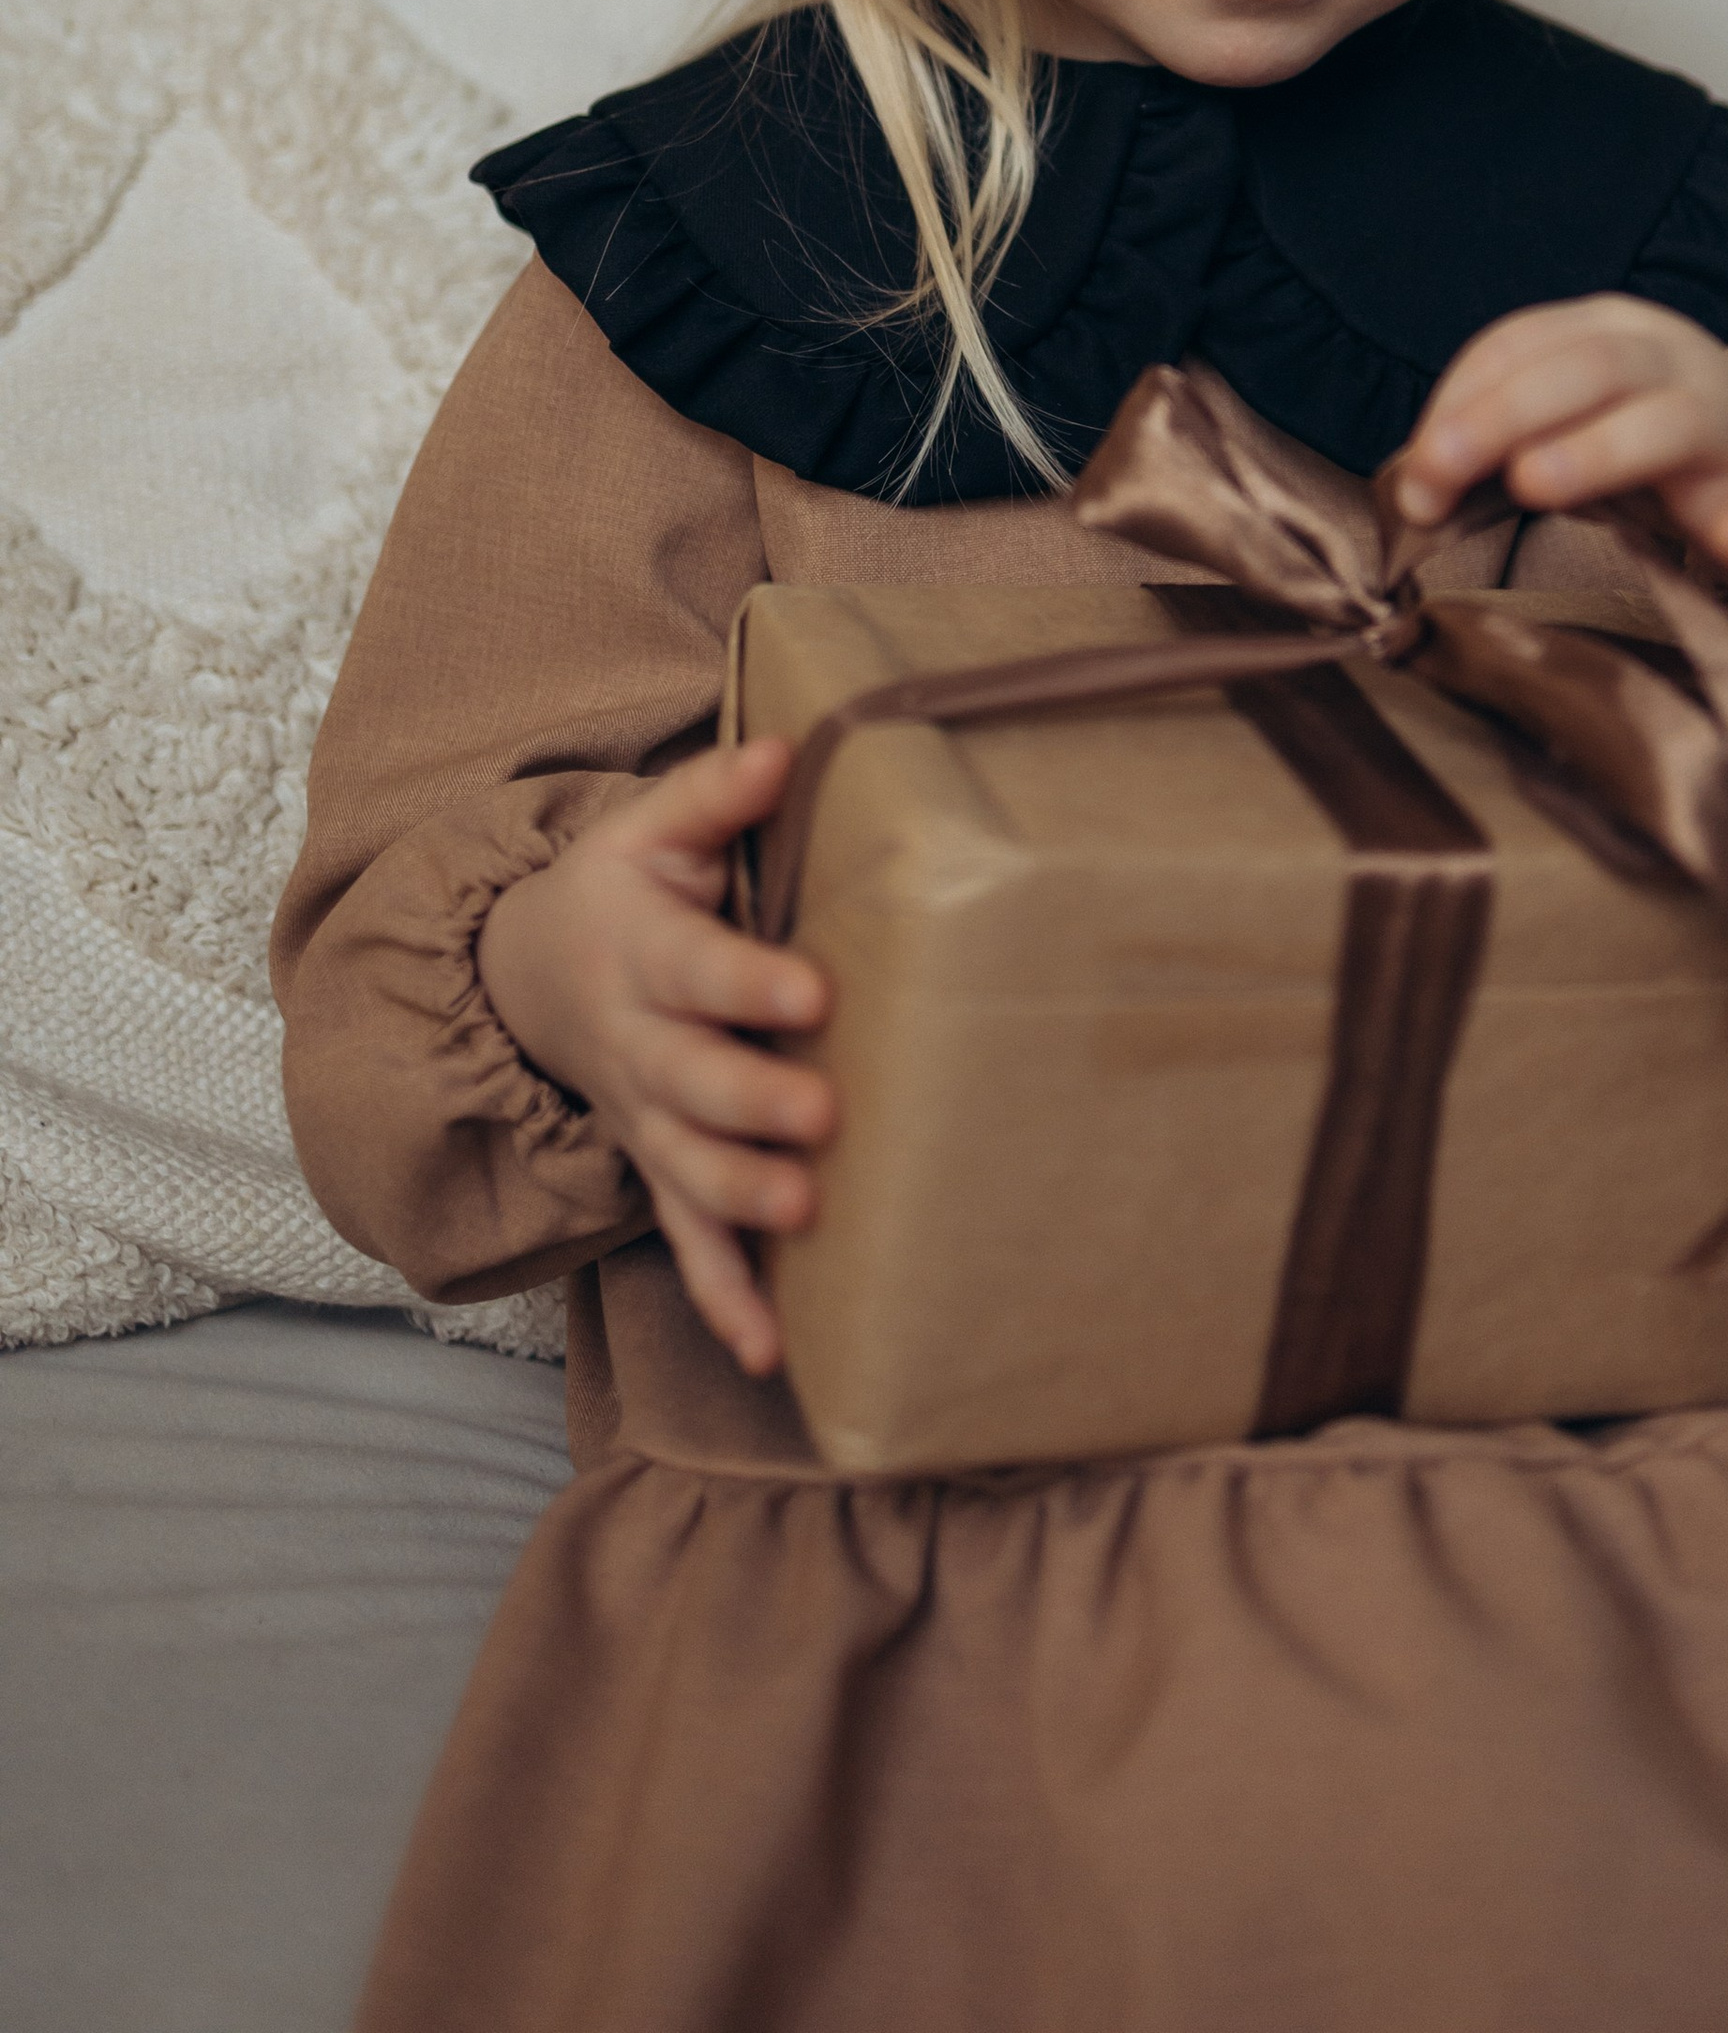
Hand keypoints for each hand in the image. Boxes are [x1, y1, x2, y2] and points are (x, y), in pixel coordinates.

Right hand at [478, 735, 831, 1375]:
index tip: (812, 993)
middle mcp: (642, 1047)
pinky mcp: (661, 1172)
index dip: (751, 985)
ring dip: (741, 1200)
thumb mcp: (650, 828)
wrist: (532, 976)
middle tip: (820, 1119)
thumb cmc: (624, 889)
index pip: (700, 970)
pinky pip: (687, 1244)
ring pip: (688, 1170)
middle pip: (693, 1083)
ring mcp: (647, 1121)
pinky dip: (725, 1300)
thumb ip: (717, 794)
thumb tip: (788, 747)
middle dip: (751, 1104)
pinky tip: (773, 1354)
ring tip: (804, 1214)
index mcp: (646, 954)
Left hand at [1395, 294, 1727, 633]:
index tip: (1414, 472)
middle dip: (1498, 416)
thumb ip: (1499, 446)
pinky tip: (1717, 543)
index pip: (1518, 345)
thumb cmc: (1657, 453)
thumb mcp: (1572, 429)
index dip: (1456, 402)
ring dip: (1597, 449)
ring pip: (1669, 422)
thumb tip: (1413, 486)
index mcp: (1610, 332)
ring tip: (1533, 484)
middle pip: (1586, 367)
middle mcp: (1671, 362)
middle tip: (1435, 476)